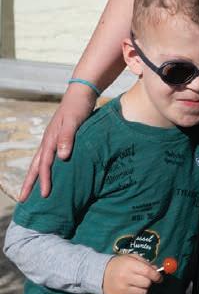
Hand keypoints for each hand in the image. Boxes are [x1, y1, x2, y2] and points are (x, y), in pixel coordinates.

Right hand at [19, 83, 96, 201]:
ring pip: (40, 162)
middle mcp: (48, 141)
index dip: (44, 180)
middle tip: (23, 200)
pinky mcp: (59, 138)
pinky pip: (49, 157)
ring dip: (35, 177)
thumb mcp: (74, 121)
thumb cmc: (78, 107)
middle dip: (29, 183)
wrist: (81, 93)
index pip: (45, 164)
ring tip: (31, 191)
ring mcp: (52, 139)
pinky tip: (50, 174)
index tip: (43, 196)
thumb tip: (61, 158)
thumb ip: (67, 138)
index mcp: (50, 139)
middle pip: (36, 166)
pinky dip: (46, 168)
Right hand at [103, 255, 162, 293]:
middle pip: (146, 283)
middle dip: (149, 282)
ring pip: (143, 293)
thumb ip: (145, 263)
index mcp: (129, 265)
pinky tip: (135, 292)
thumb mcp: (131, 258)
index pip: (147, 272)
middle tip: (145, 280)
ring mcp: (122, 289)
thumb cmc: (119, 264)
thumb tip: (156, 270)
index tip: (159, 278)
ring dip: (144, 290)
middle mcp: (125, 277)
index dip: (156, 276)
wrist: (100, 274)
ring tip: (138, 286)